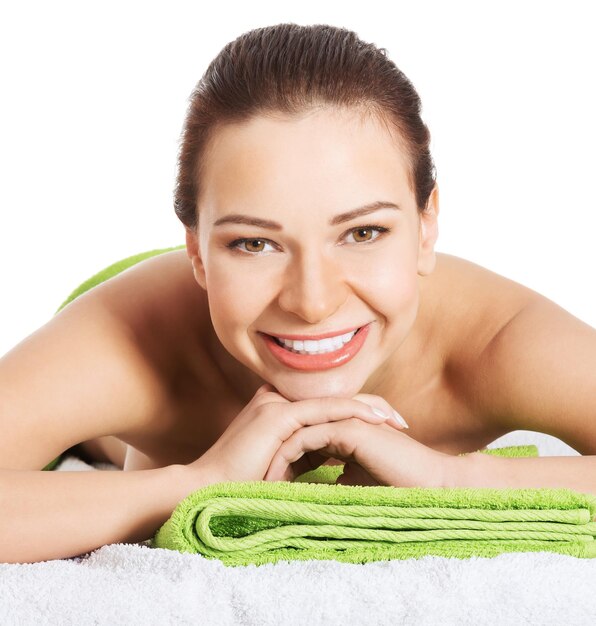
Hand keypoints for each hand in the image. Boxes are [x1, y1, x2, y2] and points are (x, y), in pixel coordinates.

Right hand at [187, 384, 407, 484]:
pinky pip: (324, 410)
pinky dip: (353, 414)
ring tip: (397, 420)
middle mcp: (277, 401)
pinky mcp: (277, 416)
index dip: (359, 414)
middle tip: (401, 422)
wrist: (204, 491)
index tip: (388, 429)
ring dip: (368, 409)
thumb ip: (302, 459)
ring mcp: (276, 405)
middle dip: (371, 409)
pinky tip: (377, 421)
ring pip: (333, 401)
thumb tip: (333, 470)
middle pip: (335, 399)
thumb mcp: (280, 467)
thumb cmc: (240, 487)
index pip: (327, 407)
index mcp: (279, 412)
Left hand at [264, 392, 454, 487]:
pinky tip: (276, 483)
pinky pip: (306, 440)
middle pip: (291, 433)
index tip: (263, 486)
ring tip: (259, 485)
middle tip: (250, 482)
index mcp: (339, 430)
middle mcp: (338, 420)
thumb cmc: (398, 485)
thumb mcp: (355, 482)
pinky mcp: (347, 427)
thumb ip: (334, 478)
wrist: (429, 484)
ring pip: (294, 434)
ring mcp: (342, 420)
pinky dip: (287, 460)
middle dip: (270, 457)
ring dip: (274, 459)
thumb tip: (315, 492)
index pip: (299, 440)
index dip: (281, 461)